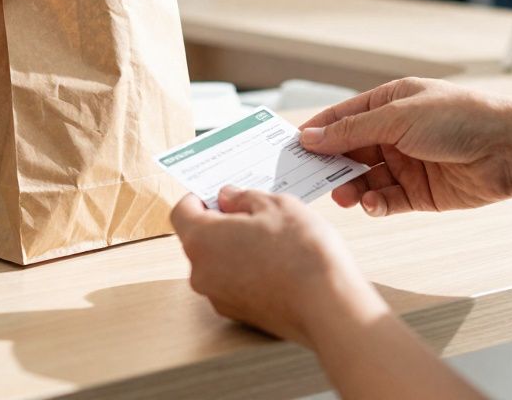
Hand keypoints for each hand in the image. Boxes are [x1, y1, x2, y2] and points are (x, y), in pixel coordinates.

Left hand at [171, 186, 382, 342]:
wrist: (329, 307)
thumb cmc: (302, 253)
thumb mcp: (275, 205)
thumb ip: (242, 197)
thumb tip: (227, 197)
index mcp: (201, 240)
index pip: (182, 211)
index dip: (200, 198)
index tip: (221, 195)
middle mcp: (201, 272)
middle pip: (199, 239)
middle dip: (221, 224)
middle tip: (255, 214)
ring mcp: (218, 297)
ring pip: (217, 263)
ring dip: (235, 249)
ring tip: (272, 241)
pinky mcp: (238, 315)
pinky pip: (233, 284)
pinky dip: (247, 272)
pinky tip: (277, 265)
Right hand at [299, 78, 511, 215]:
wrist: (509, 149)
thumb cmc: (459, 118)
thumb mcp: (396, 117)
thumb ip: (351, 130)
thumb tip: (309, 137)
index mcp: (387, 104)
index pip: (341, 118)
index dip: (316, 133)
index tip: (290, 150)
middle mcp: (394, 133)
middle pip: (348, 151)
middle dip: (330, 165)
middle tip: (309, 179)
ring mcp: (406, 164)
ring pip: (364, 179)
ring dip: (350, 188)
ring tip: (343, 196)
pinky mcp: (419, 193)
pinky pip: (386, 200)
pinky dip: (375, 204)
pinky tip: (372, 203)